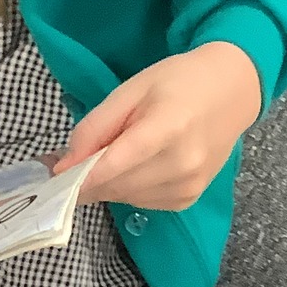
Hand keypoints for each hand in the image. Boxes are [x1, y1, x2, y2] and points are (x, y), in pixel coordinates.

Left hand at [51, 42, 262, 210]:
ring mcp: (190, 185)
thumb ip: (97, 125)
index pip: (119, 161)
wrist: (232, 92)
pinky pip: (141, 203)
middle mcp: (183, 163)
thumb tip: (66, 162)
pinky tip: (133, 168)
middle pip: (117, 184)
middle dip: (87, 179)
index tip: (55, 176)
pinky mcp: (189, 199)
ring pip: (125, 198)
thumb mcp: (132, 89)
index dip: (83, 174)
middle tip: (69, 164)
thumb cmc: (178, 82)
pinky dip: (127, 190)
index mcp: (170, 127)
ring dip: (106, 185)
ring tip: (107, 158)